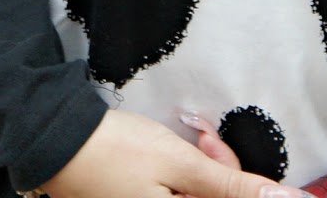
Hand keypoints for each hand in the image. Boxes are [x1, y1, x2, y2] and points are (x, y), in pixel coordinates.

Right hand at [41, 106, 306, 197]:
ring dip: (210, 169)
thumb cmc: (118, 152)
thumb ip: (231, 186)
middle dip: (225, 172)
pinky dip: (192, 175)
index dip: (251, 191)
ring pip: (203, 196)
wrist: (60, 141)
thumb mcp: (181, 164)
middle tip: (207, 138)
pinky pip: (184, 195)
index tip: (266, 174)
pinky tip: (188, 148)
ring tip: (196, 135)